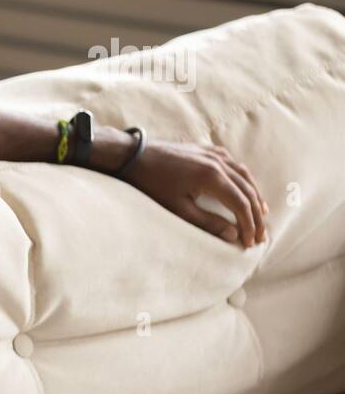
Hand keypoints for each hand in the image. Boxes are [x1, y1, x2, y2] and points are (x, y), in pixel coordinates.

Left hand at [122, 140, 268, 247]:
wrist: (131, 155)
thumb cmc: (150, 184)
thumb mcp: (177, 208)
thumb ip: (207, 222)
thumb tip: (233, 235)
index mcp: (213, 177)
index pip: (241, 204)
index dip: (249, 225)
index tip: (251, 243)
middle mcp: (218, 162)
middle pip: (248, 190)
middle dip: (257, 215)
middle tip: (262, 235)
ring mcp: (212, 153)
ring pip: (244, 175)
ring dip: (254, 195)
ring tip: (261, 214)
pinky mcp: (205, 150)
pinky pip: (233, 163)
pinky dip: (243, 178)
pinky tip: (244, 186)